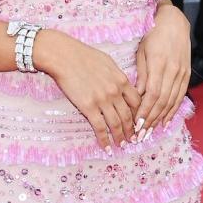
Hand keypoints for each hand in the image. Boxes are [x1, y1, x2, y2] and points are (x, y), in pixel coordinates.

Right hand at [33, 30, 141, 149]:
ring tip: (122, 145)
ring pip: (116, 124)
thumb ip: (116, 76)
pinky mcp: (88, 107)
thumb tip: (121, 84)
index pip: (137, 102)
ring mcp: (102, 100)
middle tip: (134, 139)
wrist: (64, 55)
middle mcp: (115, 92)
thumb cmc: (83, 55)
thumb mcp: (107, 62)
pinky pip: (100, 127)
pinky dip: (104, 140)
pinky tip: (106, 147)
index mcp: (121, 80)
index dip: (139, 114)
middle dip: (132, 130)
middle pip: (129, 116)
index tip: (138, 122)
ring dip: (120, 137)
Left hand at [135, 4, 190, 132]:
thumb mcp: (142, 51)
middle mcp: (172, 71)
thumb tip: (138, 96)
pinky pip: (180, 96)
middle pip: (162, 102)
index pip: (152, 94)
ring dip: (160, 119)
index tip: (136, 124)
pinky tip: (165, 121)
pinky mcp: (187, 75)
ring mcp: (182, 73)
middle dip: (151, 120)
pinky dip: (172, 110)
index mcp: (158, 64)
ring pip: (171, 101)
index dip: (145, 111)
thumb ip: (141, 74)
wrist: (174, 22)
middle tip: (140, 135)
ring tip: (150, 132)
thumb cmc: (153, 34)